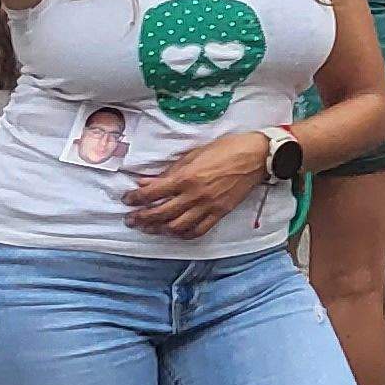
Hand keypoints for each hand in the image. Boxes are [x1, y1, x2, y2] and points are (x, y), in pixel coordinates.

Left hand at [127, 130, 268, 237]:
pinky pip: (198, 230)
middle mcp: (194, 195)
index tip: (127, 199)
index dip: (135, 198)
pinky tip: (175, 232)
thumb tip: (146, 182)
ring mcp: (208, 206)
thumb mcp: (193, 155)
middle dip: (141, 218)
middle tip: (131, 219)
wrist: (257, 156)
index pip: (152, 193)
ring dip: (158, 229)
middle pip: (160, 213)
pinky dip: (183, 234)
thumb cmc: (226, 149)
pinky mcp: (220, 213)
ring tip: (149, 228)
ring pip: (176, 226)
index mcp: (186, 177)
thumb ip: (169, 171)